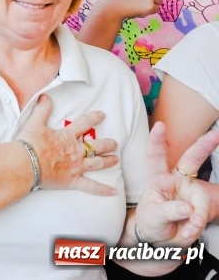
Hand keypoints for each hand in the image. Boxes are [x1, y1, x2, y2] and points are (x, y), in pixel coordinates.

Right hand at [17, 94, 118, 194]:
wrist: (26, 163)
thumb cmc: (29, 144)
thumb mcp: (34, 123)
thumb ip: (42, 110)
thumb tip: (45, 96)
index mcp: (67, 137)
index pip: (84, 124)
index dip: (94, 118)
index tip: (102, 115)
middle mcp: (75, 151)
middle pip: (96, 146)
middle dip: (107, 144)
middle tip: (115, 143)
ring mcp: (76, 167)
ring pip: (97, 163)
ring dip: (108, 161)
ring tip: (116, 160)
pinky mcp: (72, 181)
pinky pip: (90, 186)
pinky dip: (102, 189)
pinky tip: (113, 191)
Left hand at [135, 122, 218, 245]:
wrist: (162, 238)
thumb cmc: (151, 221)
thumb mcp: (152, 218)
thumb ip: (167, 211)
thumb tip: (188, 208)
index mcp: (158, 178)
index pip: (156, 157)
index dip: (157, 141)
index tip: (159, 125)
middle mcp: (177, 181)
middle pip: (191, 160)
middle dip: (204, 146)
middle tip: (216, 135)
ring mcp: (192, 192)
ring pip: (202, 197)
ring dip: (197, 216)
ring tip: (188, 229)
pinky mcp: (203, 205)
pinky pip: (205, 213)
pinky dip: (198, 226)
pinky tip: (190, 231)